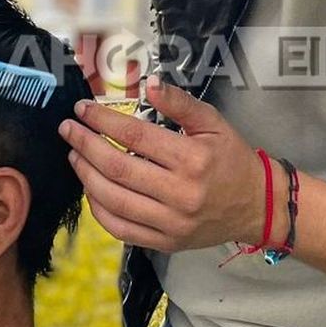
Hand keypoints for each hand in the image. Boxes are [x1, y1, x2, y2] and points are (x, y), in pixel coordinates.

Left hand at [60, 77, 267, 250]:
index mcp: (192, 159)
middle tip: (68, 129)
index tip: (83, 109)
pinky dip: (99, 209)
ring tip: (75, 156)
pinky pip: (120, 229)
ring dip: (86, 175)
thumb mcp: (213, 123)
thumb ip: (180, 103)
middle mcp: (180, 193)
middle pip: (117, 168)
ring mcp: (171, 222)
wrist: (257, 205)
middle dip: (85, 145)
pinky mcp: (165, 242)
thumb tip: (149, 84)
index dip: (102, 121)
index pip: (135, 136)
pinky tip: (91, 189)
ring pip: (113, 200)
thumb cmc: (233, 160)